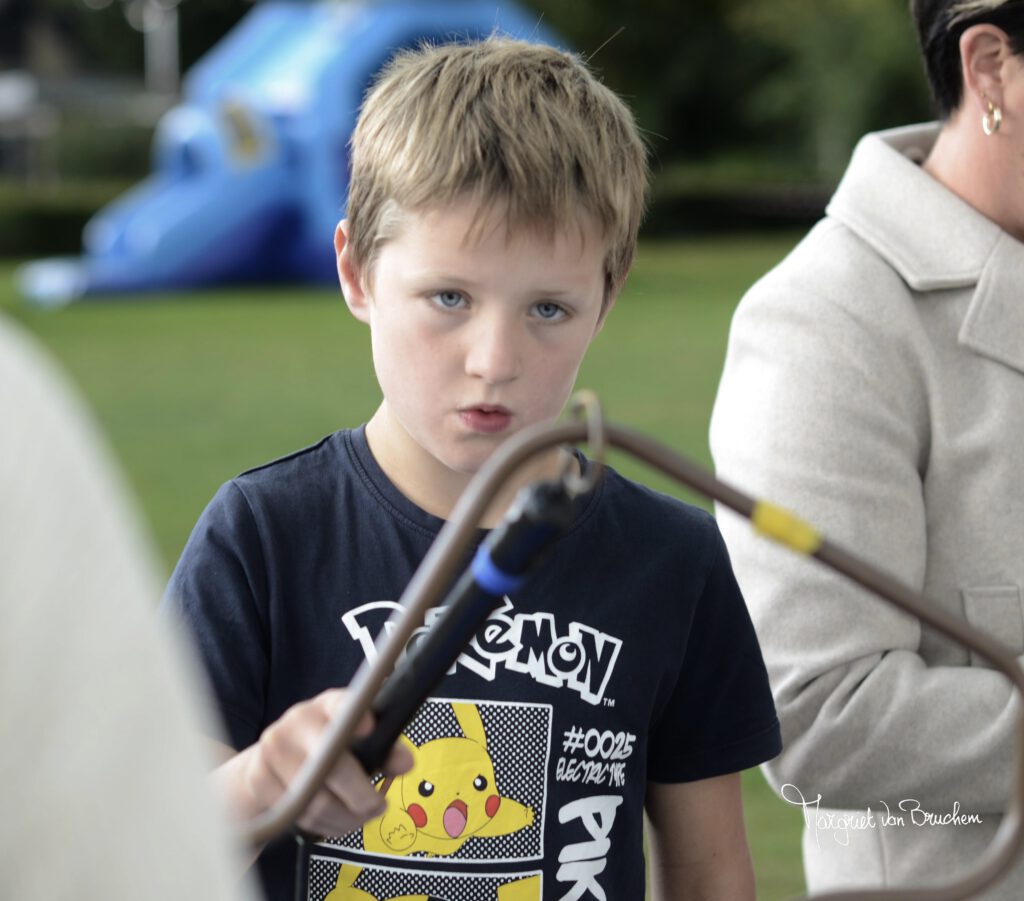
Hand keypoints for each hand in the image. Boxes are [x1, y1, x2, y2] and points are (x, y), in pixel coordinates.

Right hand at [217, 688, 413, 837]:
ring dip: (346, 818)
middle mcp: (297, 722)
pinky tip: (334, 821)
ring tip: (360, 818)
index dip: (354, 716)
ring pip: (316, 800)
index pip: (340, 704)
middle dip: (362, 797)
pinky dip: (323, 826)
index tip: (369, 725)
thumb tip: (405, 762)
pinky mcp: (259, 780)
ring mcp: (273, 750)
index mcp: (327, 706)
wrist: (266, 760)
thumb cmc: (321, 746)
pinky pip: (299, 815)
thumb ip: (384, 747)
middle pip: (333, 767)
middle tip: (378, 806)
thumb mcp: (354, 737)